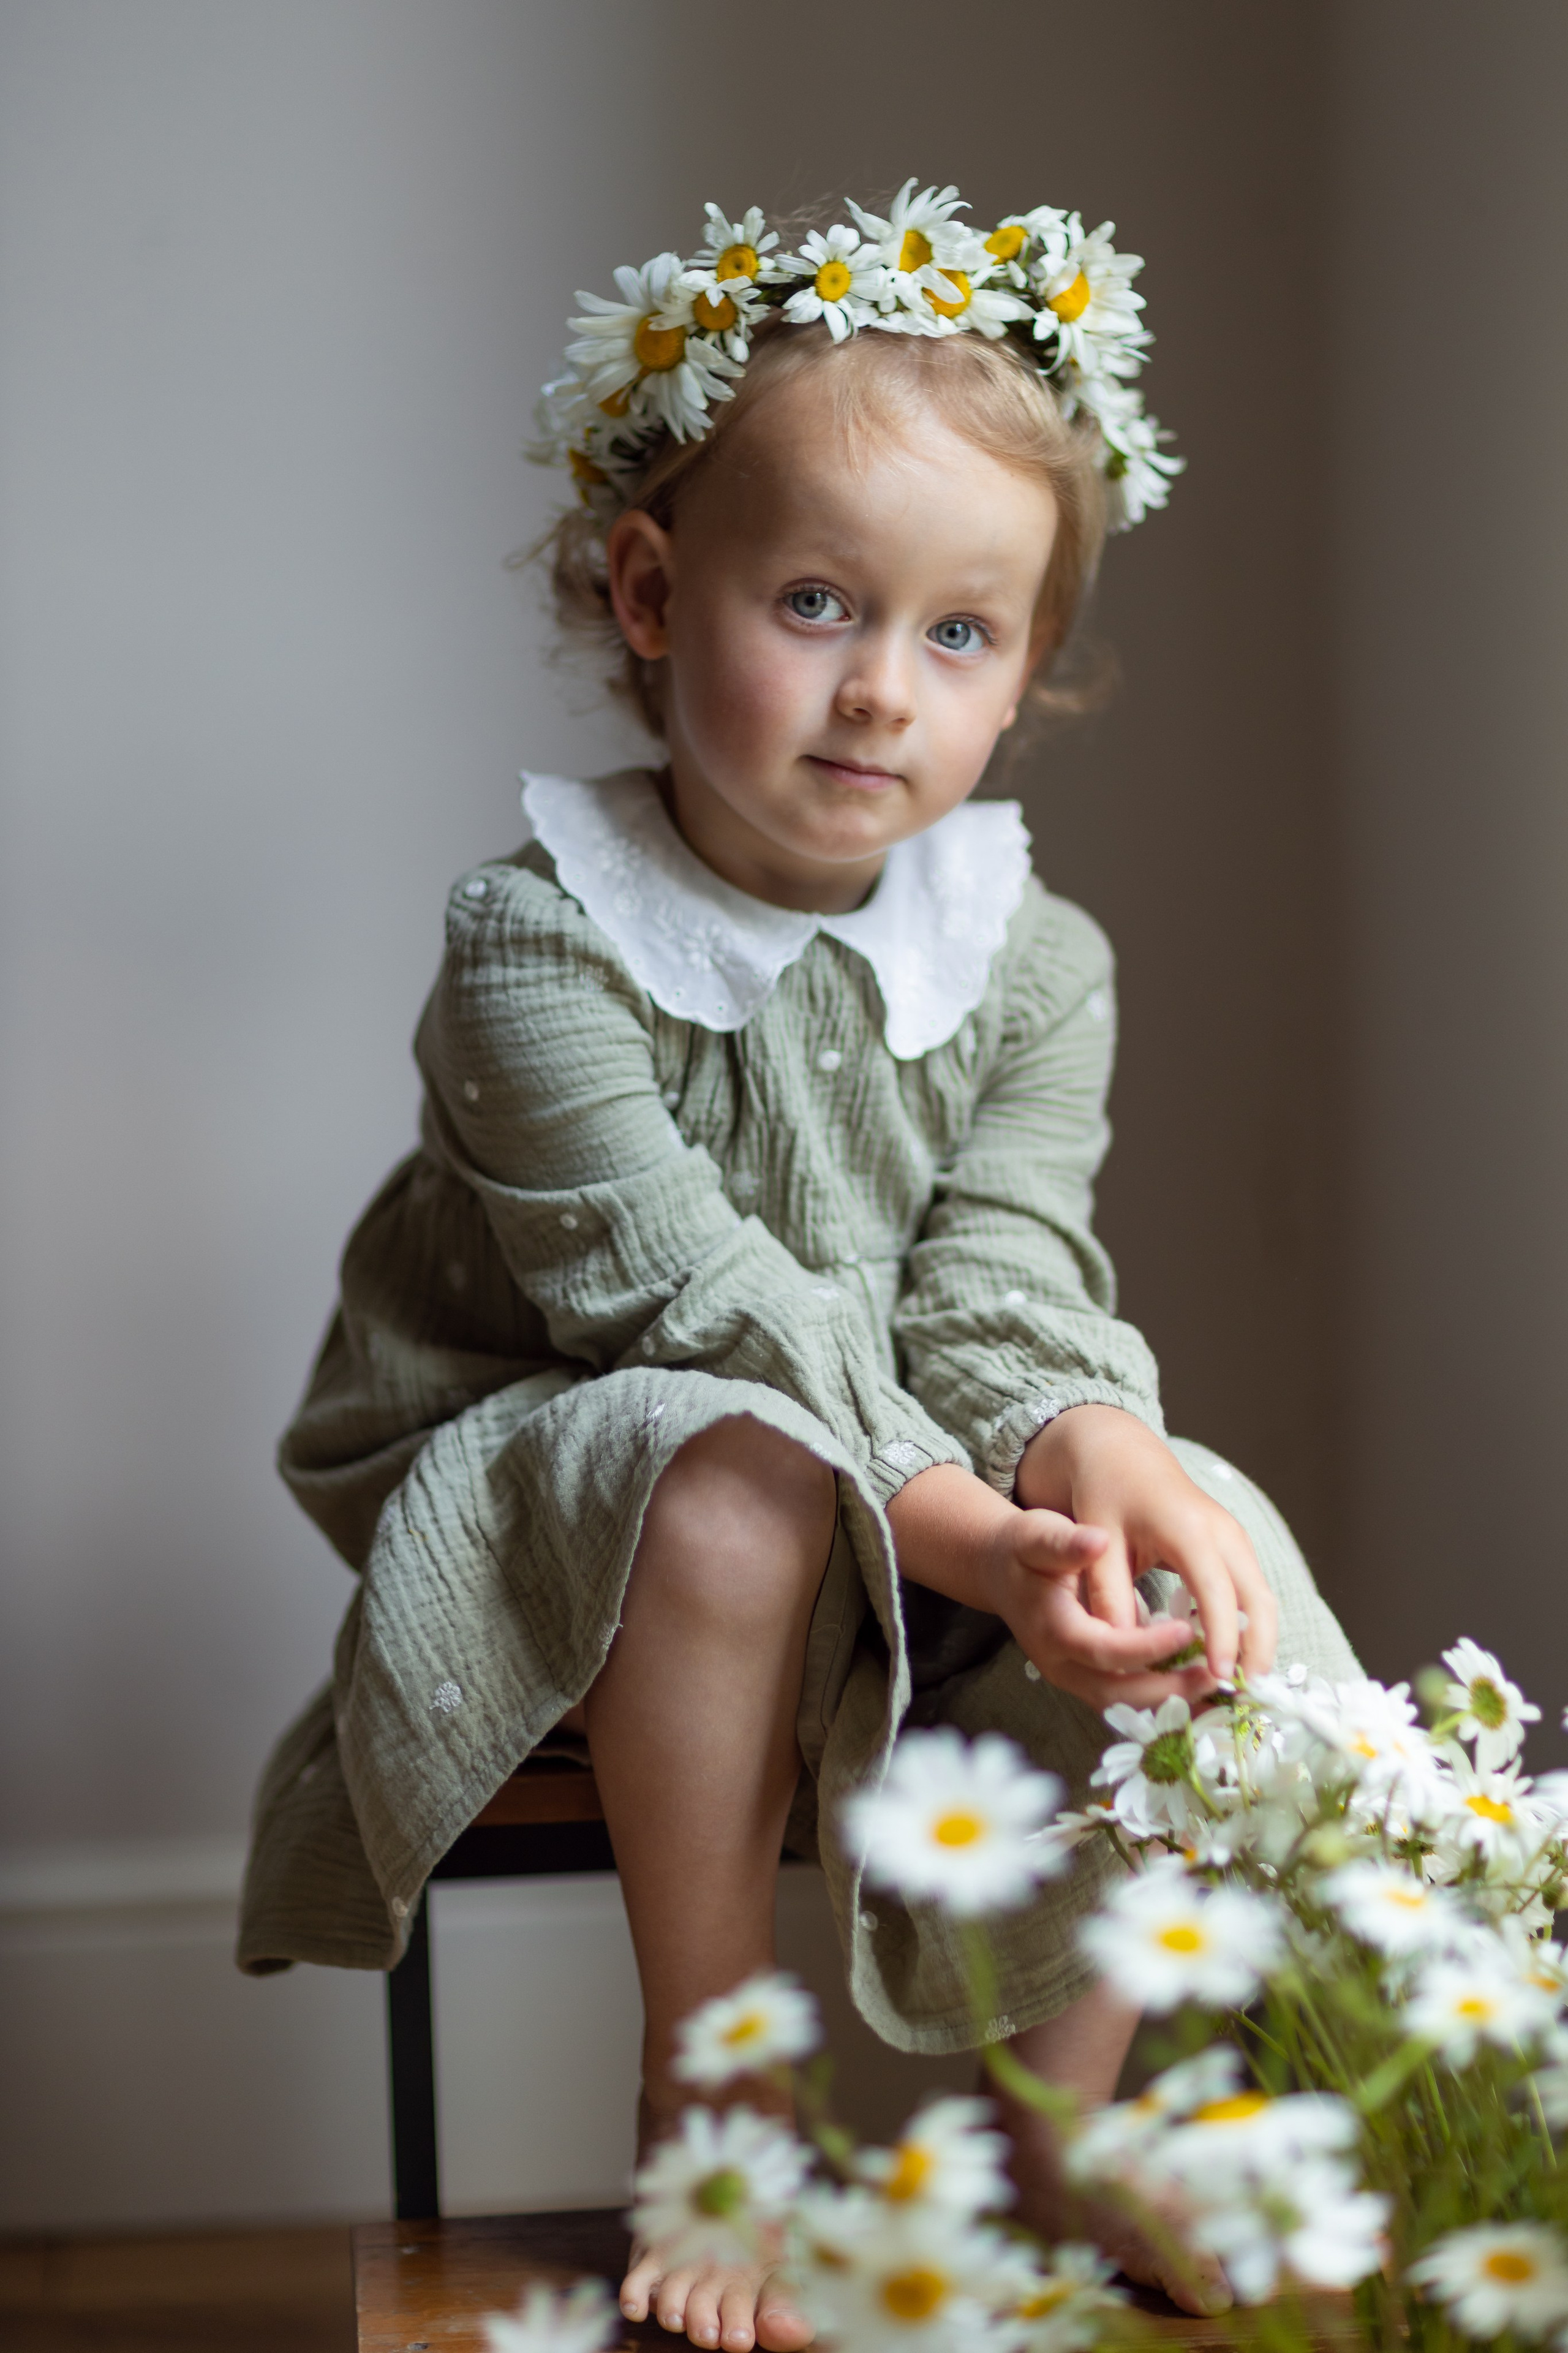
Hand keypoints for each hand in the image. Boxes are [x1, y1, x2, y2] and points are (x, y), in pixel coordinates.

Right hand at [885, 1456, 1241, 1712]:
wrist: (999, 1571)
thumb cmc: (1023, 1550)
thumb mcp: (1038, 1535)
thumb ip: (1066, 1542)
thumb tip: (1097, 1540)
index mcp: (1055, 1631)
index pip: (1107, 1650)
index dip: (1149, 1646)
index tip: (1189, 1630)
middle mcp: (1062, 1665)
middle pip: (1120, 1694)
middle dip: (1171, 1690)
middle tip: (1218, 1676)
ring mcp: (1073, 1679)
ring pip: (1126, 1707)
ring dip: (1172, 1702)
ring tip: (1220, 1689)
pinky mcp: (1086, 1680)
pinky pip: (1127, 1701)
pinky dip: (1162, 1699)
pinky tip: (1199, 1688)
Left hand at [1014, 1405, 1276, 1701]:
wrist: (1122, 1454)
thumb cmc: (1106, 1495)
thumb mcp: (1098, 1543)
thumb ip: (1108, 1594)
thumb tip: (1120, 1651)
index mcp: (1189, 1530)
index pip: (1217, 1593)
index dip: (1221, 1639)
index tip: (1219, 1680)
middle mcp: (1224, 1533)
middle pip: (1259, 1600)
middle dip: (1257, 1651)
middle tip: (1243, 1700)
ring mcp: (1234, 1539)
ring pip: (1262, 1600)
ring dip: (1258, 1644)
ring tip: (1240, 1691)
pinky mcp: (1234, 1548)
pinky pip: (1253, 1594)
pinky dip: (1250, 1629)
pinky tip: (1232, 1662)